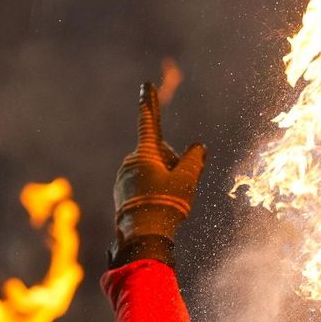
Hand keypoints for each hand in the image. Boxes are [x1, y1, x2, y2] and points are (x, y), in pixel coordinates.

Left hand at [113, 81, 204, 245]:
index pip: (150, 122)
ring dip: (164, 178)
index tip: (146, 85)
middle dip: (171, 163)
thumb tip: (198, 147)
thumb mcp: (187, 179)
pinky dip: (154, 190)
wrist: (143, 236)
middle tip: (178, 186)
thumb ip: (194, 159)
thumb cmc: (166, 204)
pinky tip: (159, 206)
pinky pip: (142, 184)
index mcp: (145, 153)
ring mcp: (124, 177)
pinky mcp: (122, 192)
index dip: (150, 102)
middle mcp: (131, 161)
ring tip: (168, 200)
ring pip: (152, 170)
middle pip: (159, 154)